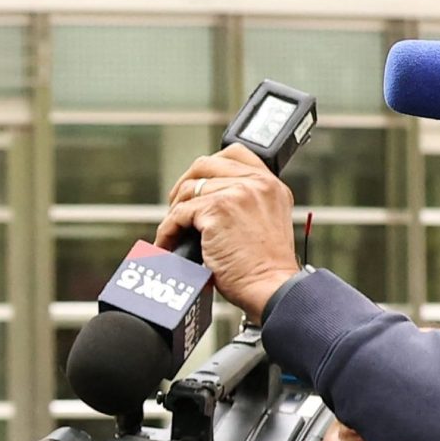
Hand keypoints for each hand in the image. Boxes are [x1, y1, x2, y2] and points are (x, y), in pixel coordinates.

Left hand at [157, 146, 302, 319]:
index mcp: (271, 184)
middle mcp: (256, 183)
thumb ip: (247, 203)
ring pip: (189, 190)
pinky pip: (179, 213)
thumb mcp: (267, 223)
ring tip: (172, 230)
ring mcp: (237, 193)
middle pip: (205, 165)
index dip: (209, 166)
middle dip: (185, 184)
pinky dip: (167, 230)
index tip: (196, 184)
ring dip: (174, 211)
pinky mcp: (218, 210)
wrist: (272, 287)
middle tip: (177, 206)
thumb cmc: (267, 267)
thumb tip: (210, 200)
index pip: (235, 153)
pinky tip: (167, 243)